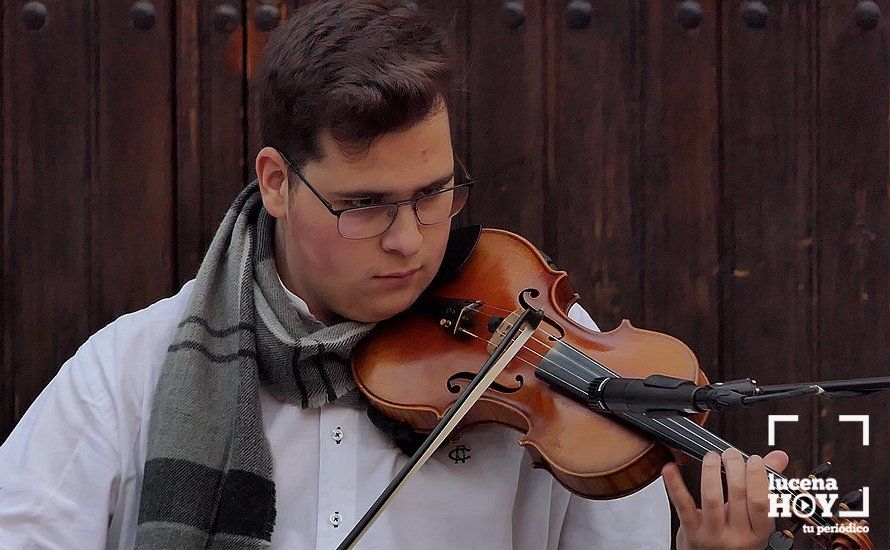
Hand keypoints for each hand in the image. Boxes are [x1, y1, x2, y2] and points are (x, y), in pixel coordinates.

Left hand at [662, 447, 789, 549]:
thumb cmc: (734, 537)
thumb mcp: (754, 518)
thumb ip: (765, 486)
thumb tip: (779, 456)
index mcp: (758, 533)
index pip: (762, 503)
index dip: (758, 478)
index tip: (754, 459)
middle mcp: (738, 537)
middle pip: (739, 496)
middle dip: (735, 468)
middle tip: (730, 453)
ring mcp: (713, 535)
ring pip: (712, 498)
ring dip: (711, 472)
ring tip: (711, 456)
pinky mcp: (691, 532)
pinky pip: (683, 505)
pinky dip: (675, 484)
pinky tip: (670, 469)